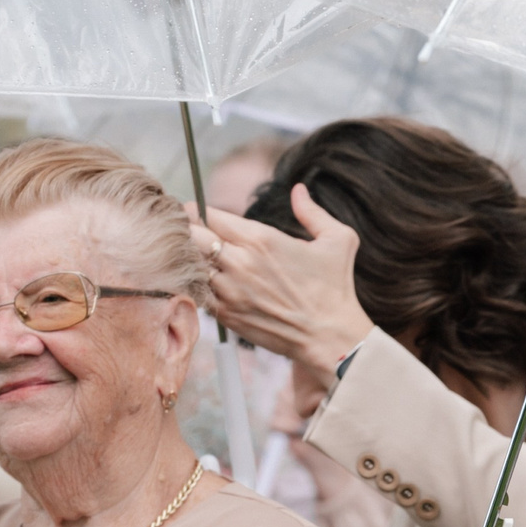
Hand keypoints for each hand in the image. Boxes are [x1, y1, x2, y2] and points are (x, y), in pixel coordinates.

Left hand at [200, 187, 376, 375]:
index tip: (197, 212)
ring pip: (189, 265)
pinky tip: (204, 283)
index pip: (210, 215)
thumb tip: (298, 189)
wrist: (330, 337)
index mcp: (261, 239)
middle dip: (186, 231)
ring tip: (192, 258)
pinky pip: (197, 293)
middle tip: (187, 232)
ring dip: (188, 260)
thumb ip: (312, 212)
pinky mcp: (227, 315)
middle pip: (191, 236)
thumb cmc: (336, 288)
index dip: (199, 211)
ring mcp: (230, 291)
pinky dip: (195, 286)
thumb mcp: (339, 240)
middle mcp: (240, 262)